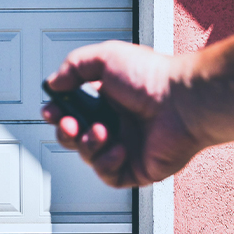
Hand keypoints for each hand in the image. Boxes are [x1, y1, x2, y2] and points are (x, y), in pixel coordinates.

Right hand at [41, 41, 206, 187]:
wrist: (182, 103)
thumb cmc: (153, 78)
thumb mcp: (106, 57)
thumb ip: (74, 65)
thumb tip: (54, 83)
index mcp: (109, 99)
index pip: (73, 110)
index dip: (57, 112)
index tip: (51, 109)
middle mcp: (117, 123)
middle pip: (75, 136)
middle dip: (65, 131)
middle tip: (70, 123)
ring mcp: (127, 147)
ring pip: (88, 156)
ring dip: (87, 145)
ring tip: (102, 131)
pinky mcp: (137, 168)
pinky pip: (109, 176)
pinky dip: (107, 163)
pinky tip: (119, 148)